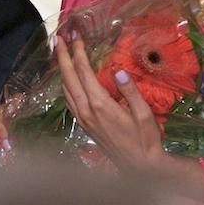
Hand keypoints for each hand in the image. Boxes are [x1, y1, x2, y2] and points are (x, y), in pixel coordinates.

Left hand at [55, 31, 164, 168]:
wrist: (139, 168)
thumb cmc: (145, 139)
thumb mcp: (144, 114)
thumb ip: (131, 90)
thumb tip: (119, 70)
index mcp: (100, 104)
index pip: (83, 72)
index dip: (78, 52)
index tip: (76, 36)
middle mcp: (86, 110)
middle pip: (68, 78)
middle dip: (62, 56)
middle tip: (58, 38)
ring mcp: (82, 119)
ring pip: (65, 89)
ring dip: (61, 69)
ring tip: (60, 54)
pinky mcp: (83, 125)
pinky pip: (68, 100)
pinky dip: (65, 84)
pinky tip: (68, 79)